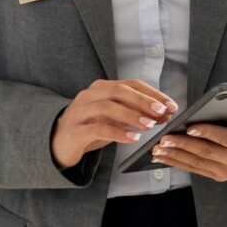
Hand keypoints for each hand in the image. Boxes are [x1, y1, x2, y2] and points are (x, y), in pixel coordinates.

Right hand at [52, 79, 175, 171]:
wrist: (56, 143)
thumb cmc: (89, 128)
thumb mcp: (112, 118)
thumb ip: (133, 113)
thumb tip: (163, 114)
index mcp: (101, 88)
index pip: (130, 84)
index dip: (152, 93)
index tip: (171, 105)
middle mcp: (89, 96)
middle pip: (119, 91)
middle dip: (143, 101)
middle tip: (162, 112)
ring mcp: (80, 112)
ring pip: (108, 107)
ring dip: (132, 115)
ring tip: (150, 125)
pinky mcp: (75, 131)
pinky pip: (98, 129)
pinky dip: (118, 133)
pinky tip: (133, 138)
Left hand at [151, 94, 226, 185]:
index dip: (210, 134)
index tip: (192, 127)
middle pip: (207, 153)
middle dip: (183, 145)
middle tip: (164, 137)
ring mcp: (226, 172)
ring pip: (197, 163)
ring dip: (175, 155)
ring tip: (157, 147)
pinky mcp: (218, 176)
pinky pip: (194, 169)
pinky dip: (176, 163)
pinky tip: (161, 156)